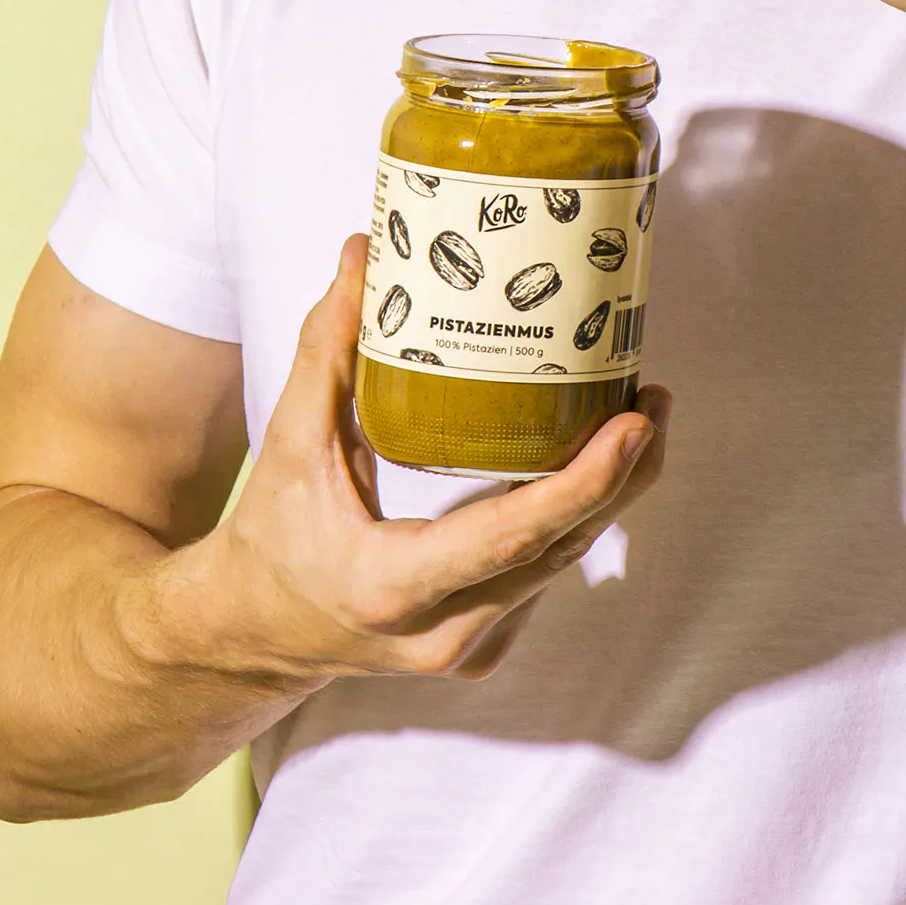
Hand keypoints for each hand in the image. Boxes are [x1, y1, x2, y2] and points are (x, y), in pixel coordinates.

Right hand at [147, 236, 669, 687]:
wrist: (253, 632)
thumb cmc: (270, 537)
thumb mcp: (290, 442)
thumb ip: (327, 349)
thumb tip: (362, 254)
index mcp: (392, 587)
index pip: (513, 538)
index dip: (586, 484)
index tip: (634, 427)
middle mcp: (443, 634)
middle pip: (561, 551)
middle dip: (622, 477)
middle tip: (652, 399)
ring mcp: (469, 650)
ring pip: (562, 567)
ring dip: (608, 496)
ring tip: (636, 417)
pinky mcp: (484, 647)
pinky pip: (545, 578)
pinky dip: (572, 522)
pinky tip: (593, 467)